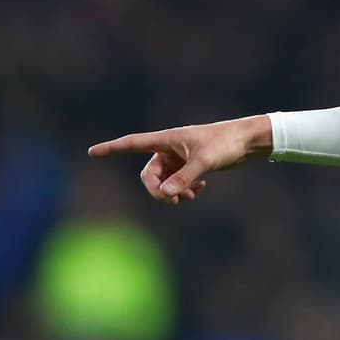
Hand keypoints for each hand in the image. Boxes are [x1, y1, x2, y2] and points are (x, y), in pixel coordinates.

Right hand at [88, 115, 272, 204]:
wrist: (247, 141)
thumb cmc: (226, 143)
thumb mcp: (205, 161)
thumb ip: (185, 178)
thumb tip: (165, 195)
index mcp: (166, 140)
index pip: (132, 143)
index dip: (112, 149)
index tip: (92, 152)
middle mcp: (169, 149)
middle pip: (148, 175)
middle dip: (157, 191)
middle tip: (174, 199)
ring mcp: (179, 159)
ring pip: (163, 183)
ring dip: (172, 193)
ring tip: (191, 196)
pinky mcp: (190, 167)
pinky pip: (176, 184)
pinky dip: (183, 191)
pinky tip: (200, 190)